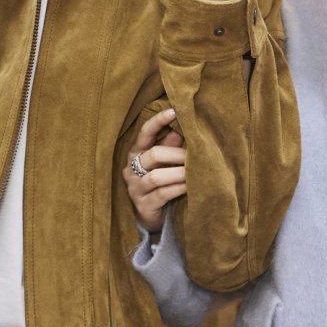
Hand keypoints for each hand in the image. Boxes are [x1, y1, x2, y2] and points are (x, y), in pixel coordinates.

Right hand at [123, 108, 186, 233]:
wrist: (153, 216)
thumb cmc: (162, 182)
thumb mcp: (165, 162)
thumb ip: (171, 146)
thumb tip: (181, 129)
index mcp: (136, 153)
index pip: (144, 133)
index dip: (158, 121)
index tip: (174, 110)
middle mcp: (131, 169)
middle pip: (153, 154)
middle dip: (177, 154)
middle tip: (195, 155)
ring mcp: (135, 188)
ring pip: (156, 176)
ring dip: (179, 173)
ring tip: (194, 172)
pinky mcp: (142, 205)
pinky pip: (161, 194)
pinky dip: (178, 188)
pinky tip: (189, 186)